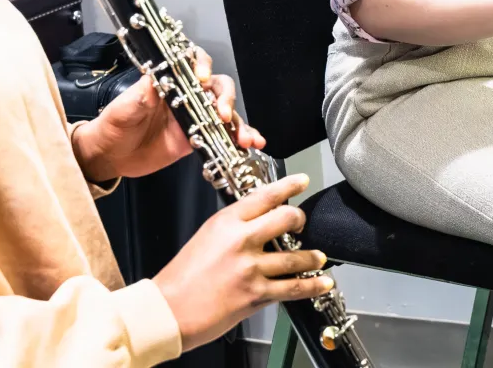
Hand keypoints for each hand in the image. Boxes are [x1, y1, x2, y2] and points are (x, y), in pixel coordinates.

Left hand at [72, 46, 265, 182]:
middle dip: (225, 97)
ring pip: (225, 112)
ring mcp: (195, 117)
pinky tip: (251, 144)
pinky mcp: (200, 137)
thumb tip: (153, 80)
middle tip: (222, 114)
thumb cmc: (114, 125)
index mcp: (168, 82)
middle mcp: (186, 96)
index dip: (201, 65)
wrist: (112, 156)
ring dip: (239, 122)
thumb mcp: (122, 109)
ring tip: (246, 138)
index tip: (201, 78)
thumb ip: (138, 96)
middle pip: (216, 86)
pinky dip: (239, 138)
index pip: (191, 63)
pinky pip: (224, 135)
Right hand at [155, 174, 332, 350]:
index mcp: (227, 222)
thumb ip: (233, 226)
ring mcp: (251, 268)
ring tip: (318, 257)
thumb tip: (258, 220)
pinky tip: (323, 282)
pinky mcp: (256, 294)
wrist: (169, 310)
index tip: (302, 181)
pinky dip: (312, 285)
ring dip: (312, 256)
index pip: (265, 196)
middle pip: (286, 219)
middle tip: (303, 223)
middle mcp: (241, 241)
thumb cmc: (182, 276)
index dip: (288, 186)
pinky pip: (293, 288)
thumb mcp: (206, 236)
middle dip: (300, 220)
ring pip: (295, 257)